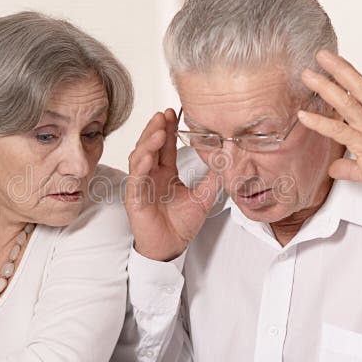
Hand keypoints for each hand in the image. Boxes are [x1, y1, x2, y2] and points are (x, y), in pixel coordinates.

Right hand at [126, 109, 220, 260]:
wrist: (171, 248)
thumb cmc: (180, 225)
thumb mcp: (203, 197)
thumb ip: (213, 178)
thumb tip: (227, 159)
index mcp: (164, 173)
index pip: (165, 146)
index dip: (168, 129)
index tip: (173, 112)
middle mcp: (150, 176)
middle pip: (150, 146)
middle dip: (156, 128)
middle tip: (164, 114)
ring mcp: (141, 186)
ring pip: (139, 158)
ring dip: (148, 143)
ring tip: (159, 130)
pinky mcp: (134, 199)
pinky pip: (136, 179)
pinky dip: (141, 166)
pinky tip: (148, 155)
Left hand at [297, 50, 361, 204]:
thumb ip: (349, 163)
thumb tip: (335, 166)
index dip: (351, 74)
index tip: (336, 61)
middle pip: (360, 86)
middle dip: (340, 68)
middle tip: (322, 55)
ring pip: (348, 103)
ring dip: (326, 87)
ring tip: (307, 75)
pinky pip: (339, 130)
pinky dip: (319, 121)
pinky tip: (303, 115)